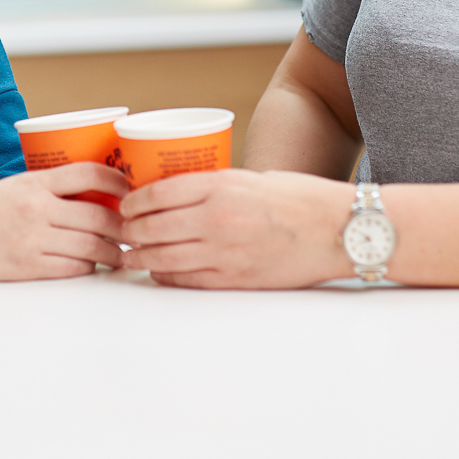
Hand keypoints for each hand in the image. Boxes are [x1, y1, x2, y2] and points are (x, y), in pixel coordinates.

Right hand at [0, 163, 129, 281]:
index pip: (89, 172)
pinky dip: (89, 267)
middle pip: (100, 215)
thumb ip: (49, 190)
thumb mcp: (13, 187)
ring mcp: (32, 239)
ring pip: (93, 246)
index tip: (132, 190)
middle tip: (136, 229)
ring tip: (121, 254)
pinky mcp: (26, 267)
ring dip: (113, 252)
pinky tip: (93, 266)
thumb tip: (93, 197)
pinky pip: (73, 268)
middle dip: (124, 225)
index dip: (119, 181)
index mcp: (34, 182)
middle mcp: (36, 208)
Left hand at [120, 169, 353, 288]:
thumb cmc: (300, 198)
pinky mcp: (236, 278)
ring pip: (164, 257)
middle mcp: (217, 219)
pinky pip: (187, 280)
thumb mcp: (252, 178)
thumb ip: (215, 187)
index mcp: (221, 187)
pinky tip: (159, 271)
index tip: (125, 204)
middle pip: (153, 227)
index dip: (133, 201)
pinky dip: (166, 275)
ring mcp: (225, 252)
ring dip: (141, 257)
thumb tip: (178, 196)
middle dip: (129, 231)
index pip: (158, 194)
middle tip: (120, 231)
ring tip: (129, 255)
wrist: (339, 229)